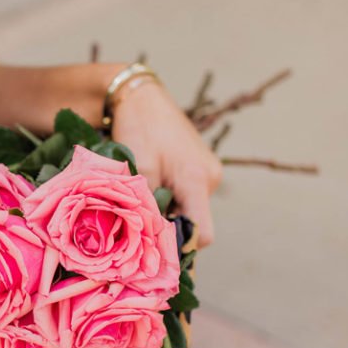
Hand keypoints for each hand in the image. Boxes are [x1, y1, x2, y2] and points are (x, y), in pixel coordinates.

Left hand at [111, 80, 222, 246]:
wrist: (142, 97)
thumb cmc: (139, 128)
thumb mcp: (138, 170)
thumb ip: (148, 206)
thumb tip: (149, 239)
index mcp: (197, 179)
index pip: (202, 234)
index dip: (179, 247)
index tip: (154, 250)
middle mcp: (209, 178)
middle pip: (195, 223)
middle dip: (168, 229)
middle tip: (138, 227)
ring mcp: (208, 172)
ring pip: (190, 210)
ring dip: (167, 213)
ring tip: (142, 202)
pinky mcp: (200, 168)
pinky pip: (188, 196)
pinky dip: (170, 200)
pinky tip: (151, 190)